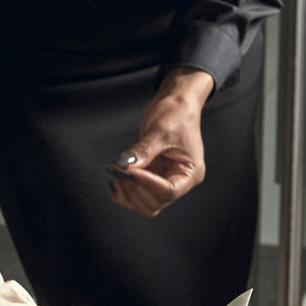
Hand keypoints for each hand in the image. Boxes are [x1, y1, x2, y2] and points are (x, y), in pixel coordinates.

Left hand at [109, 69, 213, 216]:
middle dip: (135, 189)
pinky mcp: (152, 175)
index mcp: (191, 172)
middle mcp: (179, 181)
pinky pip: (137, 193)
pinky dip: (124, 190)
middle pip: (156, 203)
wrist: (175, 103)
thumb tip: (125, 166)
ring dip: (127, 193)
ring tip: (115, 173)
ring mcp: (165, 179)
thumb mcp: (160, 130)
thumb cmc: (176, 113)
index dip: (146, 183)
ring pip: (145, 203)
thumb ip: (144, 151)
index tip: (128, 170)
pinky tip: (115, 177)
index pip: (168, 191)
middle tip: (118, 171)